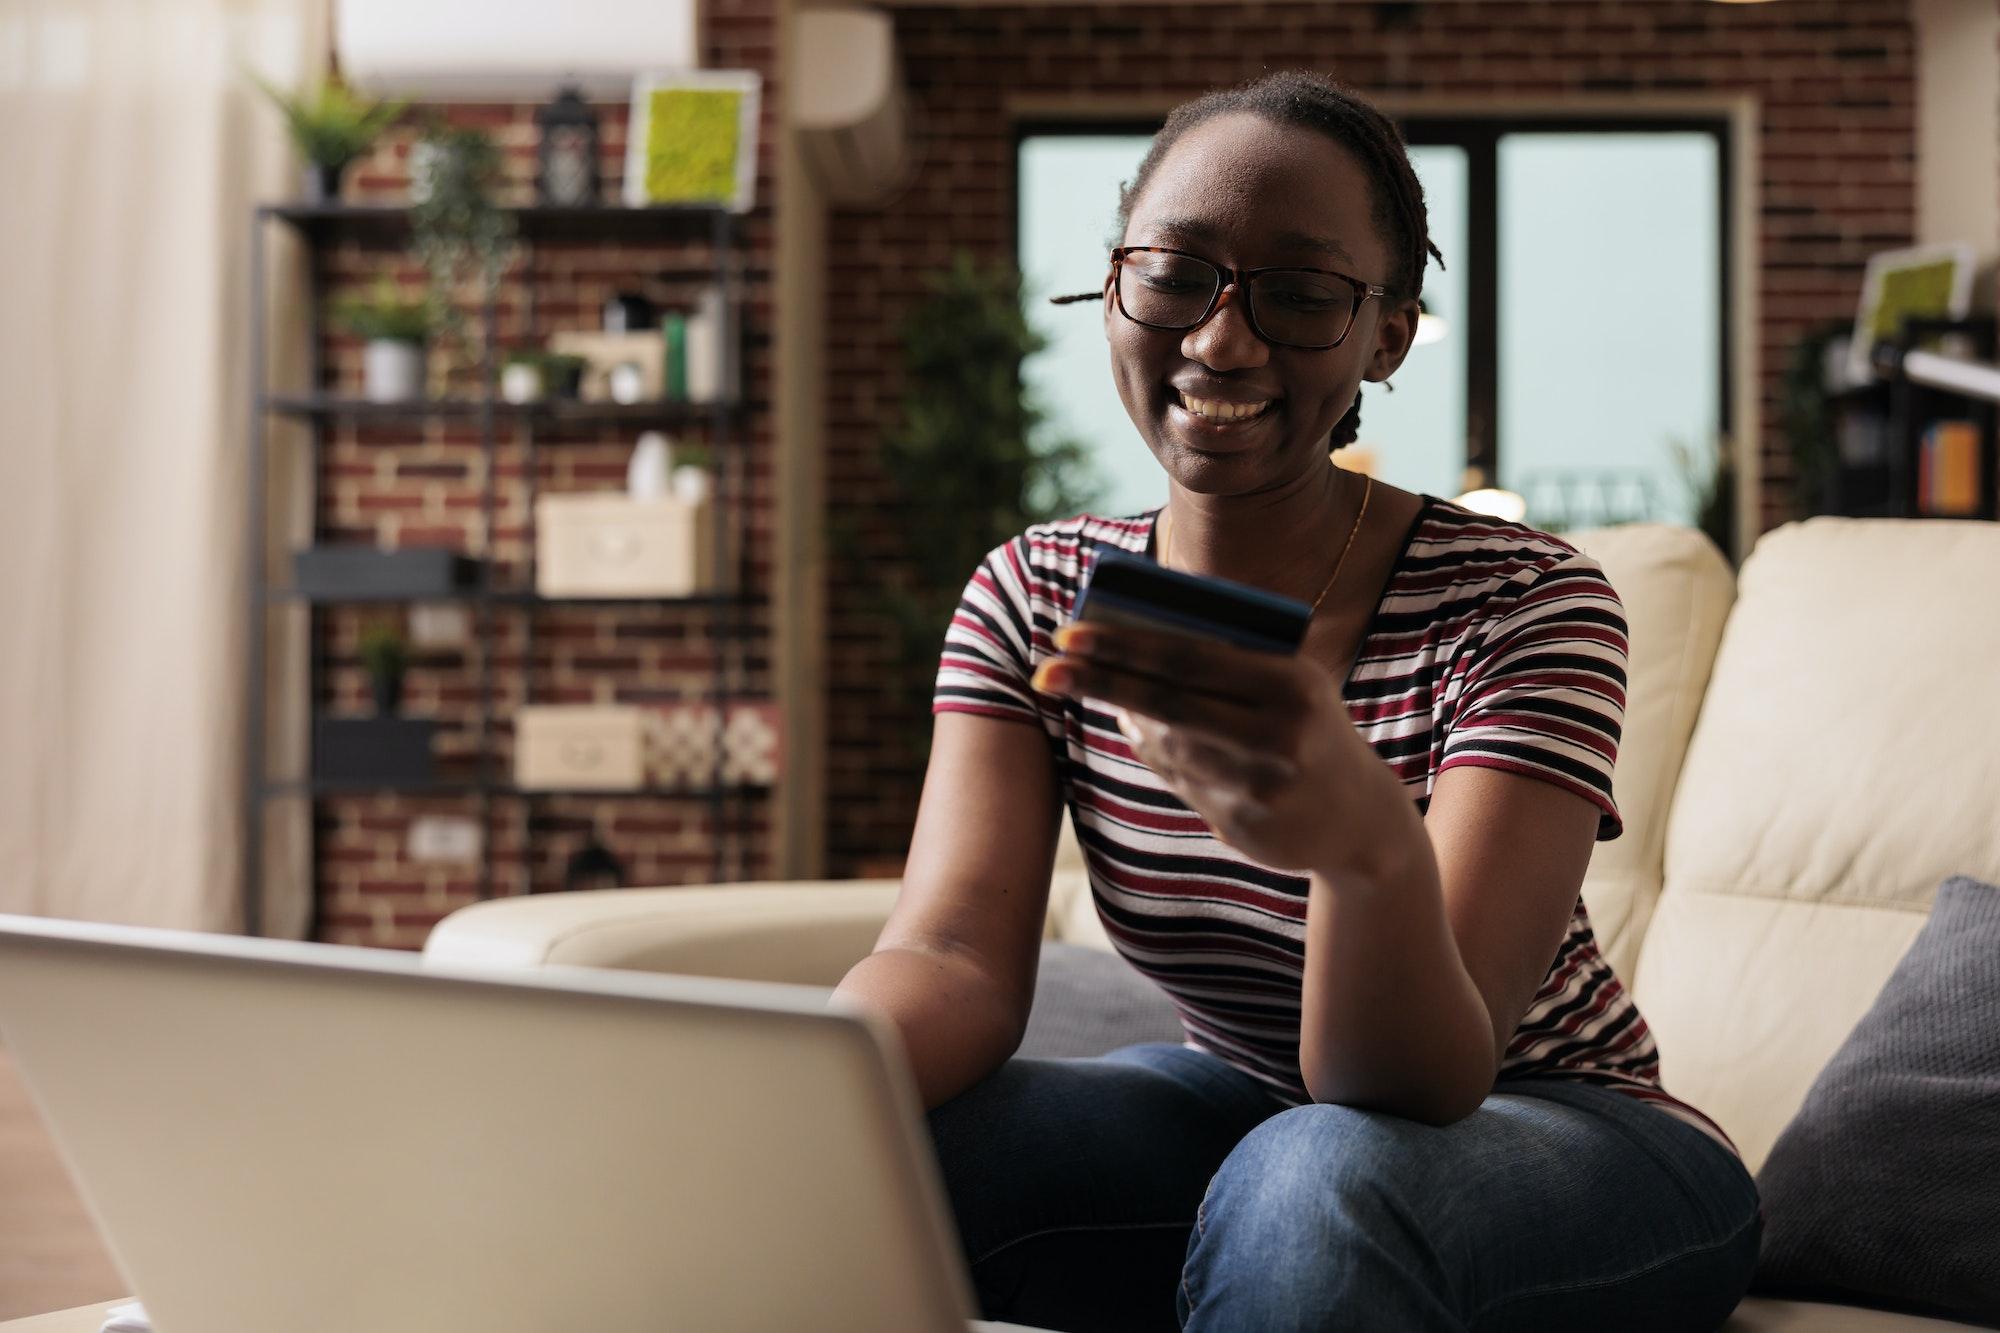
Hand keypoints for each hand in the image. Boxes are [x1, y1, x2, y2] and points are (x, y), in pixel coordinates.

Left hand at [1031, 620, 1372, 872]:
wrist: (1361, 818)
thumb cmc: (1310, 729)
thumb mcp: (1290, 684)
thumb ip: (1226, 664)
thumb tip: (1130, 645)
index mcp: (1291, 681)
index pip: (1190, 657)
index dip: (1123, 646)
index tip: (1069, 633)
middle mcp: (1279, 734)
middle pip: (1168, 702)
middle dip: (1100, 681)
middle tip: (1047, 667)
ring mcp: (1261, 785)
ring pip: (1167, 745)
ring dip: (1127, 717)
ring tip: (1095, 689)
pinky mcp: (1244, 825)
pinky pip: (1178, 780)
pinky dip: (1152, 751)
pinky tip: (1138, 729)